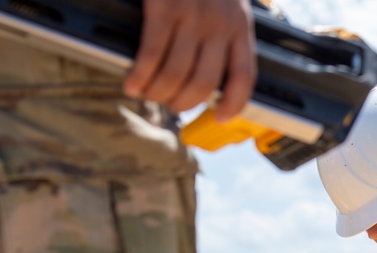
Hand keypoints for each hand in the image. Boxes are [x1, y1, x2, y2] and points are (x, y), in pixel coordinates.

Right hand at [125, 0, 255, 121]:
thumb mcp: (227, 4)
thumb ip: (225, 35)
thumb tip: (210, 75)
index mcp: (240, 27)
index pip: (244, 77)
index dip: (234, 105)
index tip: (221, 118)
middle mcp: (219, 25)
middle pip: (204, 83)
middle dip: (183, 103)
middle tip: (170, 105)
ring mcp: (191, 16)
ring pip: (176, 74)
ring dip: (159, 93)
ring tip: (148, 95)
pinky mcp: (163, 7)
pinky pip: (151, 53)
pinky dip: (140, 75)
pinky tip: (132, 83)